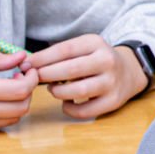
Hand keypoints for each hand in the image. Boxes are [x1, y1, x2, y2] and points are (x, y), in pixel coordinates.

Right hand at [0, 50, 36, 132]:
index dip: (31, 78)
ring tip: (6, 86)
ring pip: (13, 118)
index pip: (21, 90)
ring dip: (18, 103)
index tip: (27, 67)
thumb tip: (21, 56)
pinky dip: (4, 112)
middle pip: (22, 107)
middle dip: (28, 91)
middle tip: (19, 76)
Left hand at [25, 34, 146, 118]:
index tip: (26, 65)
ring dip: (58, 92)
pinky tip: (66, 102)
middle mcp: (107, 61)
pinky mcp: (113, 100)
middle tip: (35, 79)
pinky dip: (69, 108)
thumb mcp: (83, 48)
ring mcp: (112, 82)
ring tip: (53, 90)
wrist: (128, 72)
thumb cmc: (95, 60)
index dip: (42, 59)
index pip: (65, 50)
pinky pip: (85, 110)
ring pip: (78, 91)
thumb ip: (58, 54)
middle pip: (70, 70)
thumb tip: (27, 65)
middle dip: (47, 75)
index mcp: (96, 43)